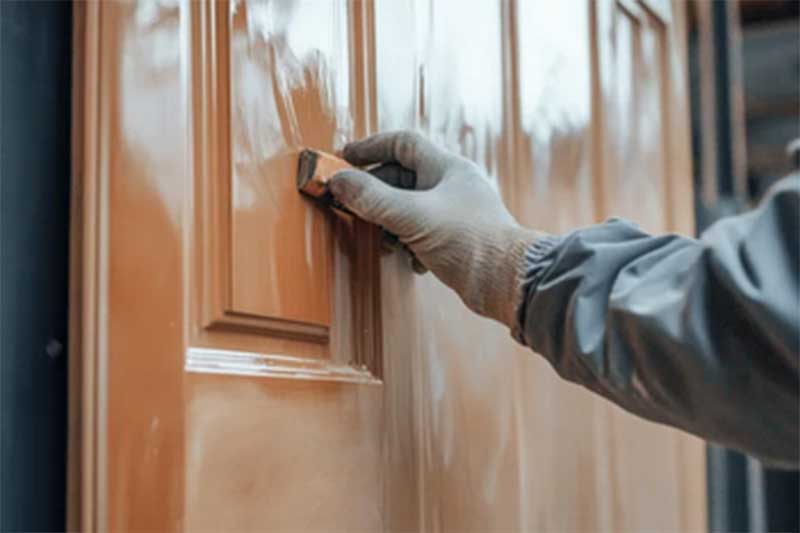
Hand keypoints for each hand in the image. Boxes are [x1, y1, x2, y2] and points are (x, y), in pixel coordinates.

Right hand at [330, 131, 542, 328]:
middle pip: (402, 178)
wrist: (509, 281)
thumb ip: (372, 199)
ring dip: (392, 224)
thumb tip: (337, 181)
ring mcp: (455, 213)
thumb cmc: (470, 242)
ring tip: (387, 242)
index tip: (343, 158)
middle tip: (353, 206)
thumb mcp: (413, 216)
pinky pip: (422, 234)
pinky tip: (414, 261)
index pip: (402, 143)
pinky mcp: (457, 240)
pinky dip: (410, 245)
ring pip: (410, 209)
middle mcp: (452, 186)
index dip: (370, 148)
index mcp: (447, 168)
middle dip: (376, 194)